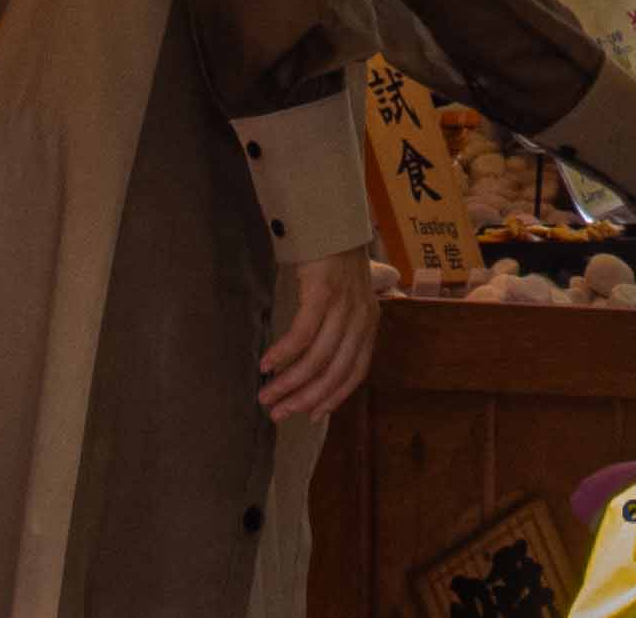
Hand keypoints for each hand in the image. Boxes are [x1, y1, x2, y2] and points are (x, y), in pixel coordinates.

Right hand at [259, 248, 380, 419]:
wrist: (332, 219)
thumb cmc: (334, 261)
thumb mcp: (347, 297)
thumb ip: (340, 327)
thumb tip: (319, 362)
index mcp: (369, 322)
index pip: (355, 372)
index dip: (333, 398)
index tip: (310, 417)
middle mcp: (361, 318)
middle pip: (334, 372)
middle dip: (304, 398)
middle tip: (277, 413)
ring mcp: (344, 305)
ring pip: (317, 358)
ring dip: (289, 382)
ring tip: (266, 395)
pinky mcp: (323, 292)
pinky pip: (303, 333)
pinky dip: (284, 353)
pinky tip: (266, 364)